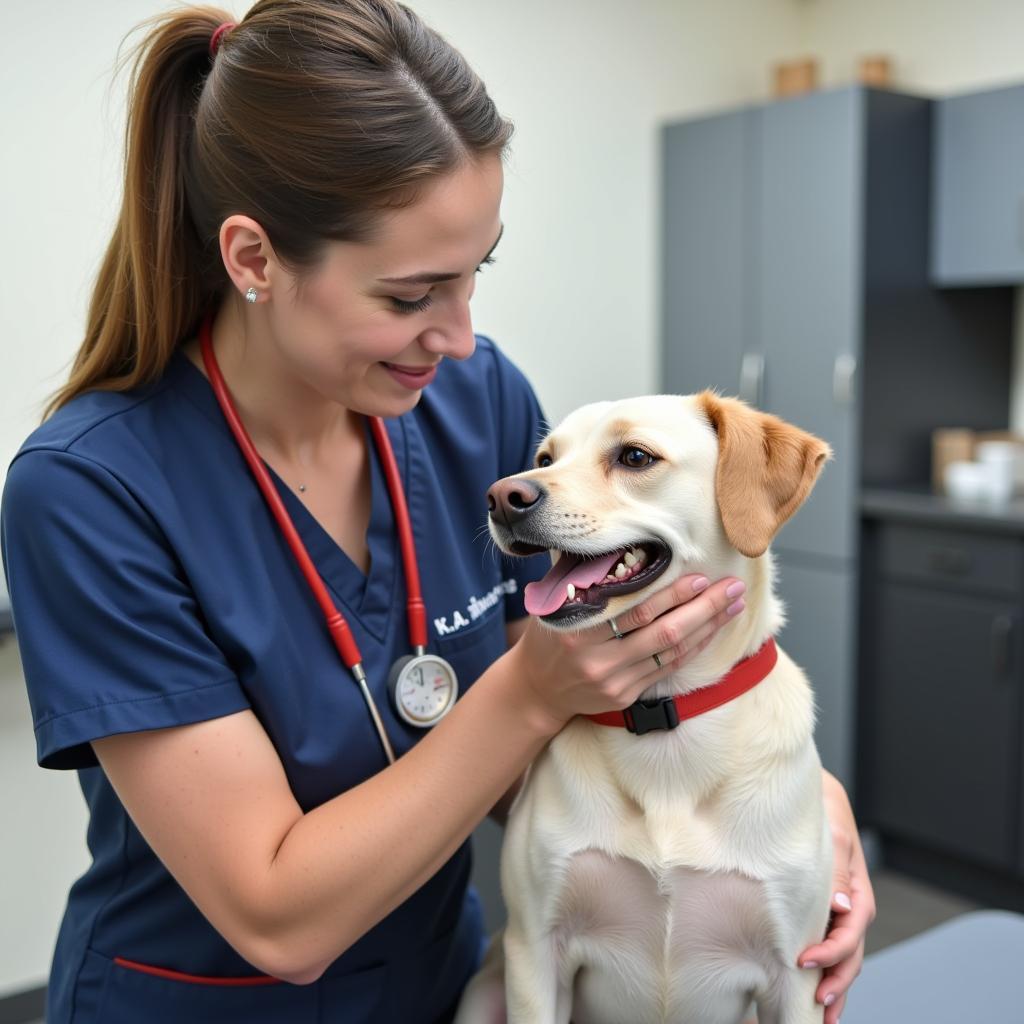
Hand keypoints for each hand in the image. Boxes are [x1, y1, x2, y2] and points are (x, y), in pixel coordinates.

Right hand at [509, 573, 746, 730]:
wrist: (536, 689)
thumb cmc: (550, 636)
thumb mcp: (557, 605)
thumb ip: (587, 583)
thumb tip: (628, 551)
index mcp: (579, 630)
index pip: (635, 610)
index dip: (671, 594)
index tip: (699, 575)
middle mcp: (598, 659)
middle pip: (663, 632)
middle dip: (703, 608)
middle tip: (732, 587)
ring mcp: (614, 681)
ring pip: (672, 651)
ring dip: (708, 627)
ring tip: (733, 605)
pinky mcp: (626, 696)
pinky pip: (668, 669)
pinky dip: (693, 648)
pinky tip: (712, 631)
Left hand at [798, 771, 876, 1022]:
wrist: (816, 800)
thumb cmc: (824, 815)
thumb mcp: (833, 837)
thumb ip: (837, 869)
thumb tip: (840, 904)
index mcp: (857, 893)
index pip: (849, 932)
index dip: (831, 952)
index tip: (804, 961)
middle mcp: (849, 909)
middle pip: (850, 956)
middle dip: (836, 984)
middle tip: (816, 1007)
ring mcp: (836, 915)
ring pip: (841, 960)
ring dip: (833, 988)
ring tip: (819, 1017)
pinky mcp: (820, 914)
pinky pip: (826, 948)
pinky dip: (823, 972)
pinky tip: (809, 993)